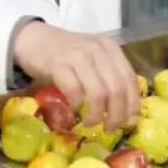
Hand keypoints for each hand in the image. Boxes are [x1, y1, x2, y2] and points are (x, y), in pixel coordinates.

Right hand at [13, 22, 138, 129]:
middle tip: (110, 128)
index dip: (132, 104)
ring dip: (97, 114)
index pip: (129, 79)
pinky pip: (74, 90)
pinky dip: (77, 104)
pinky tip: (74, 108)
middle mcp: (97, 50)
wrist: (34, 40)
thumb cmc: (67, 54)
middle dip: (116, 114)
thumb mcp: (93, 59)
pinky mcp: (58, 64)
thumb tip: (124, 113)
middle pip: (116, 88)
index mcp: (110, 49)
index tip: (129, 122)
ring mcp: (78, 56)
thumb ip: (108, 77)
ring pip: (98, 92)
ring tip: (91, 123)